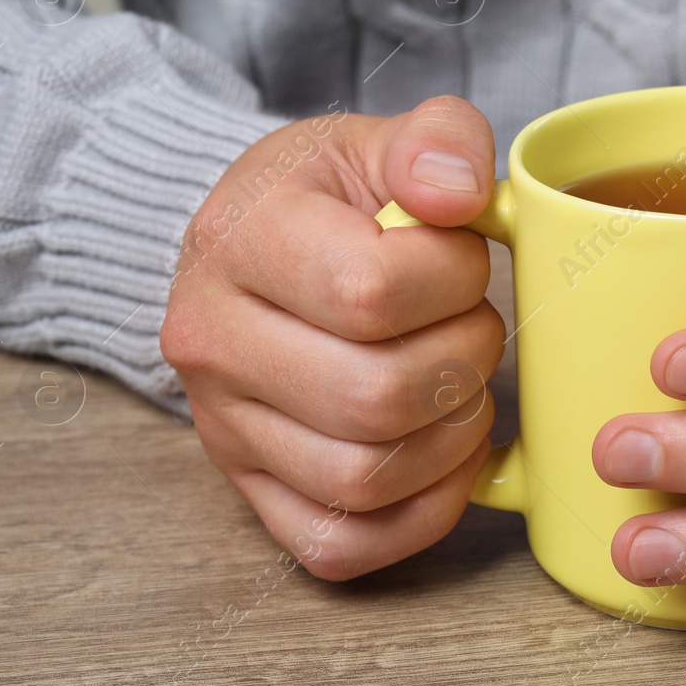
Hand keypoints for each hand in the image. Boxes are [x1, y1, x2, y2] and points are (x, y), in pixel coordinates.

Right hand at [161, 96, 503, 578]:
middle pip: (376, 397)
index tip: (461, 257)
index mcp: (239, 240)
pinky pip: (341, 544)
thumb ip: (436, 141)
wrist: (246, 248)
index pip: (370, 292)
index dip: (453, 278)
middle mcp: (212, 343)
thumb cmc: (322, 199)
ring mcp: (225, 429)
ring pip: (365, 478)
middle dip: (464, 360)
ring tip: (460, 382)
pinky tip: (443, 451)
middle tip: (472, 324)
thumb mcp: (374, 142)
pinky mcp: (250, 492)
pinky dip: (421, 510)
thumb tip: (459, 192)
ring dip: (451, 436)